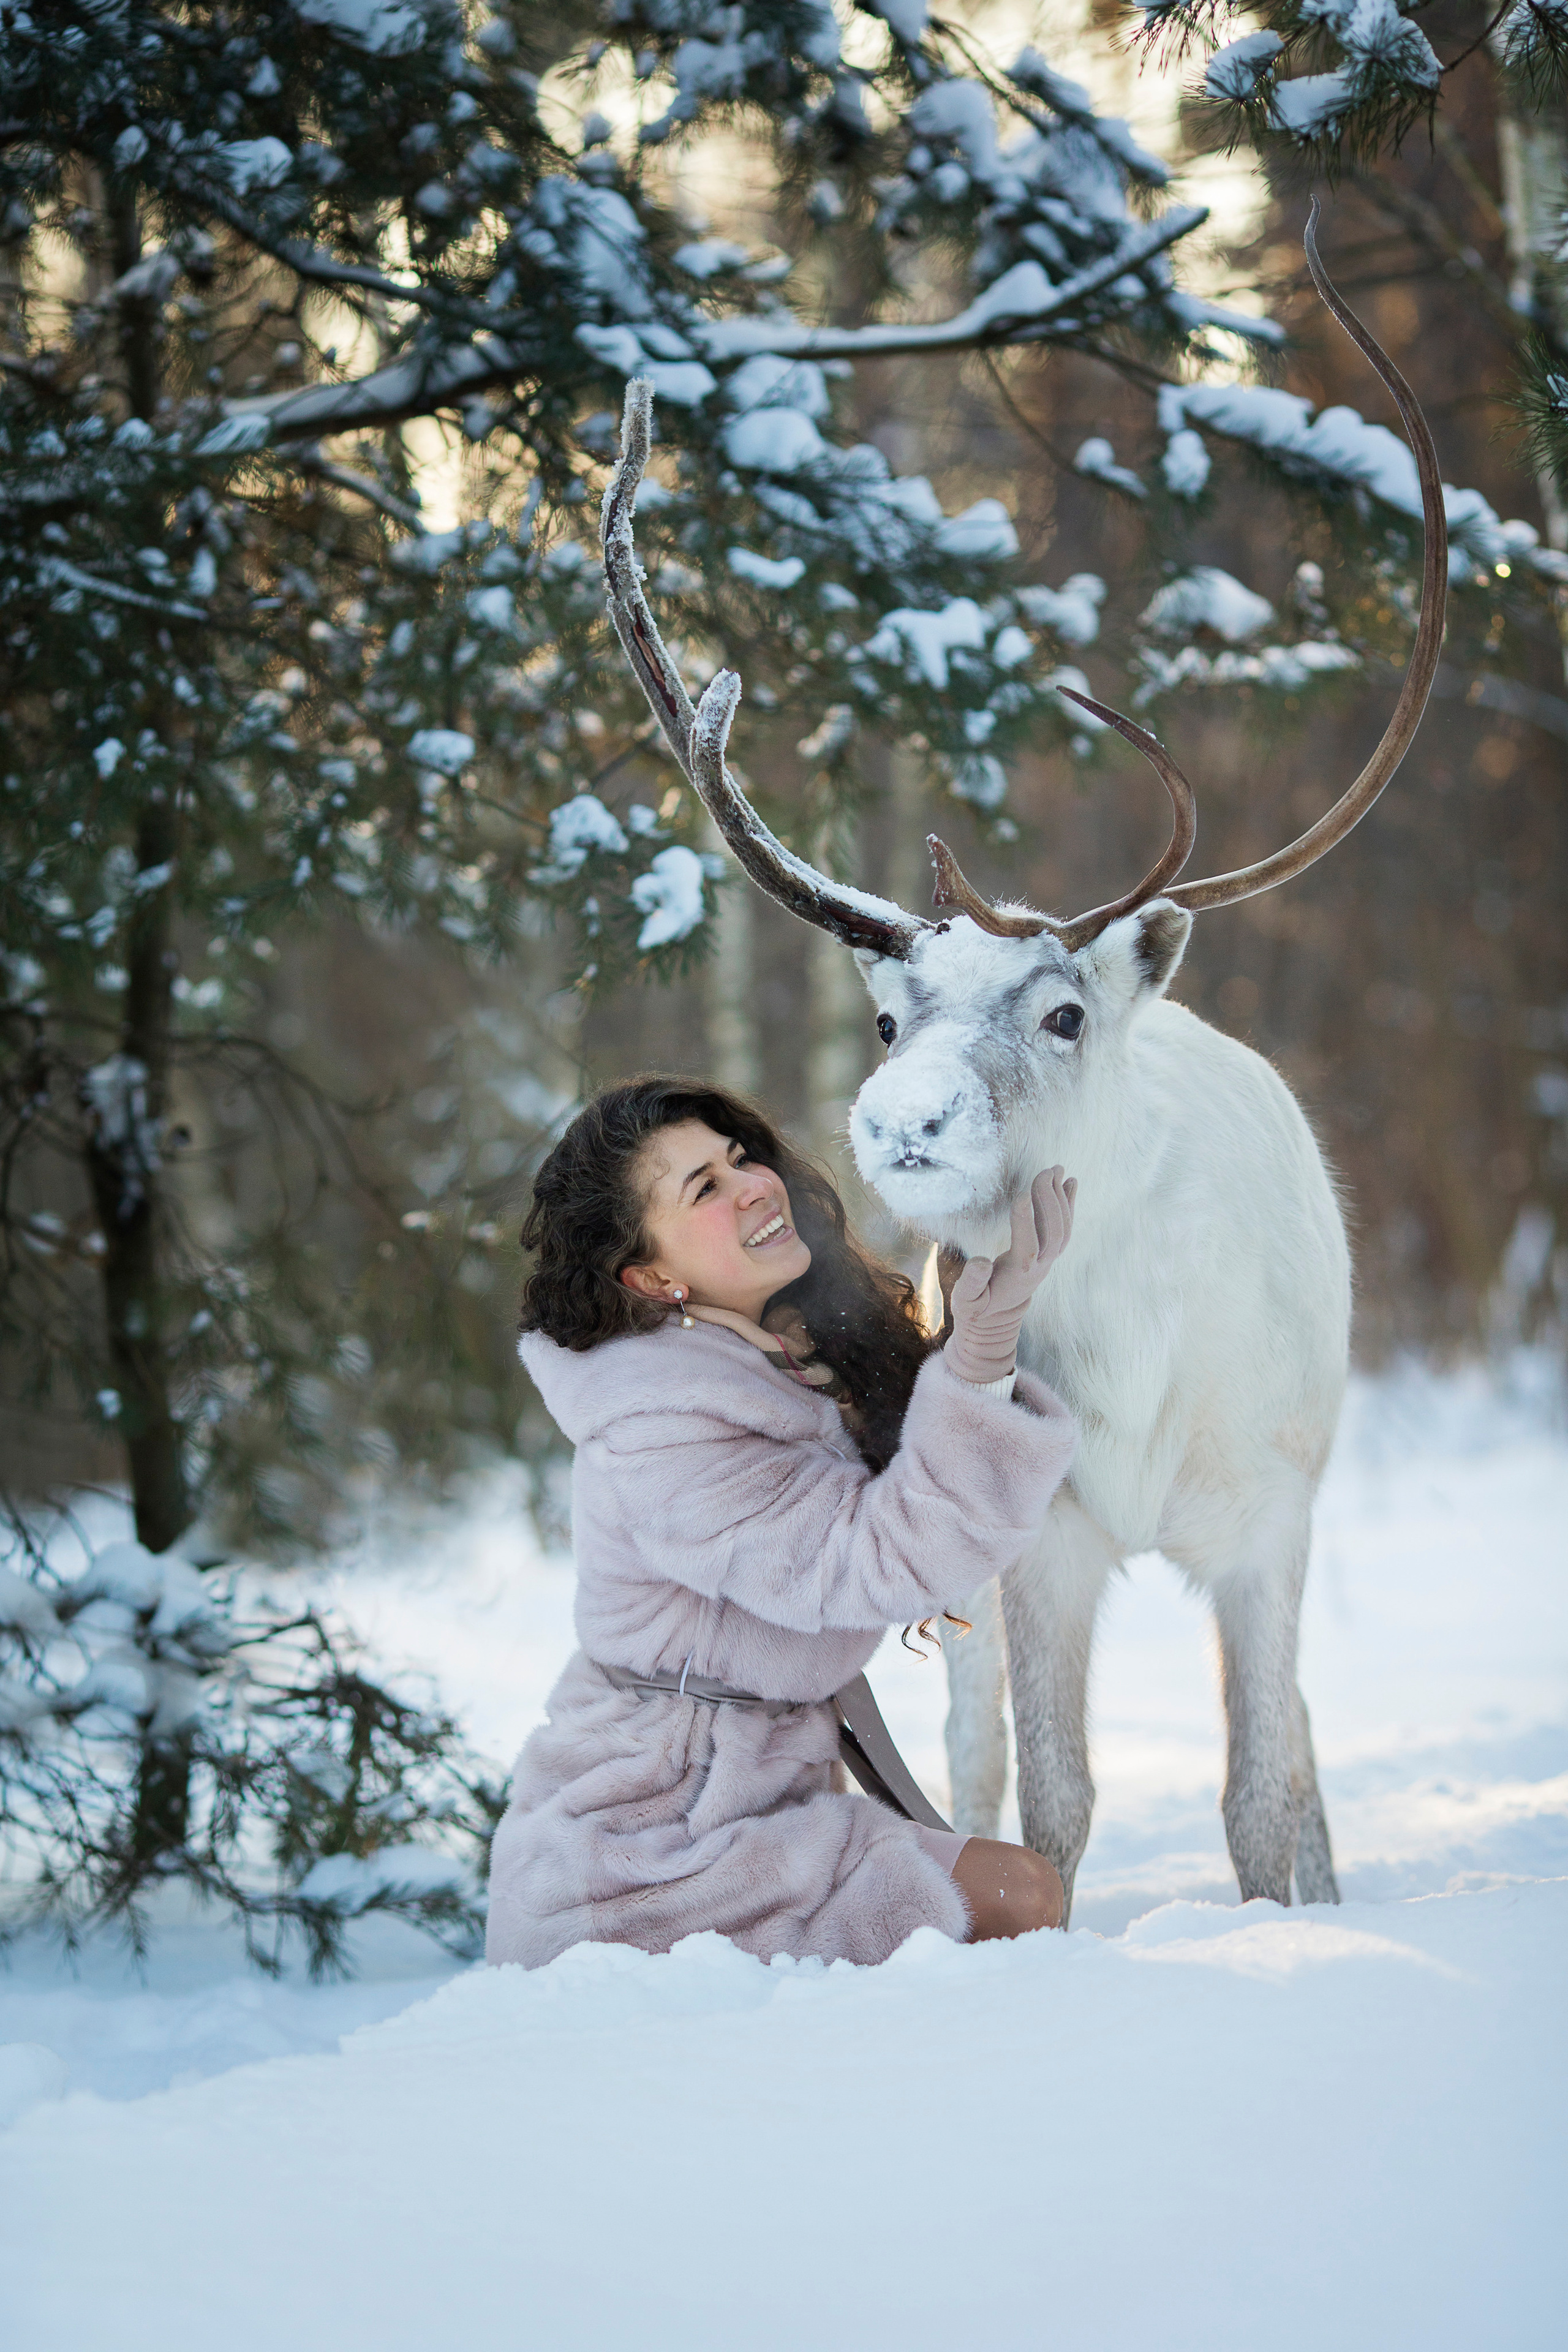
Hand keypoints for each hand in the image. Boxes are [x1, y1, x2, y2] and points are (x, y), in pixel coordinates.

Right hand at [946, 1167, 1076, 1387]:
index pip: (1027, 1248)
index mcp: (1016, 1277)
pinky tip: (1069, 1182)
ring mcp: (1047, 1261)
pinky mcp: (1049, 1254)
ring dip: (1061, 1198)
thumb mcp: (966, 1301)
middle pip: (1053, 1235)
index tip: (1022, 1194)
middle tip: (1044, 1171)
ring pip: (1062, 1229)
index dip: (1026, 1223)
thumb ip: (971, 1283)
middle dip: (1050, 1201)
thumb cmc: (976, 1308)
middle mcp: (1038, 1268)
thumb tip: (981, 1262)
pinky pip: (1065, 1228)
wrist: (996, 1320)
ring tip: (1056, 1169)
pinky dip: (1069, 1204)